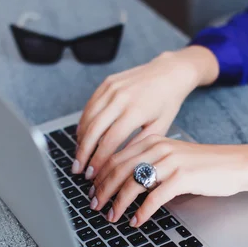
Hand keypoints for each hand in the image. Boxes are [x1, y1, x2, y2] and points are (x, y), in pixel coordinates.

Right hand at [73, 46, 218, 179]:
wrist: (169, 72)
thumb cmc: (167, 103)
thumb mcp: (160, 127)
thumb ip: (139, 145)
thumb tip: (120, 164)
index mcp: (135, 111)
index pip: (110, 140)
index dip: (98, 159)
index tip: (92, 174)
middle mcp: (120, 98)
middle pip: (94, 130)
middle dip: (83, 153)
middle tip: (78, 169)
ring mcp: (111, 88)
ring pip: (88, 118)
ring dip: (80, 140)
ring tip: (79, 156)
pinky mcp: (106, 83)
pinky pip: (89, 106)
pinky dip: (83, 123)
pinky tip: (82, 137)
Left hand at [88, 135, 247, 226]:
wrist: (234, 165)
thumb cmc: (202, 165)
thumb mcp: (171, 158)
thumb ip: (149, 164)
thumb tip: (123, 183)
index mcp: (152, 141)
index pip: (116, 157)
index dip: (100, 177)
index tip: (91, 192)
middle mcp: (158, 147)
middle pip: (119, 169)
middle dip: (103, 191)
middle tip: (94, 206)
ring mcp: (170, 161)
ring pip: (133, 183)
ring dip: (118, 203)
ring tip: (112, 217)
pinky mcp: (182, 177)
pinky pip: (154, 197)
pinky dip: (142, 211)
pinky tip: (137, 221)